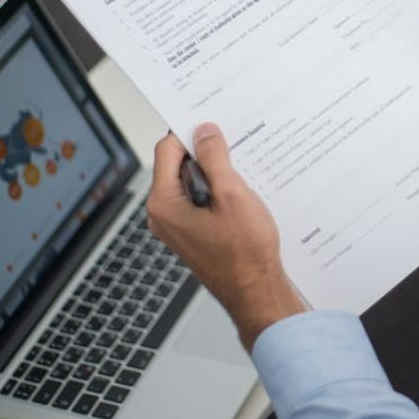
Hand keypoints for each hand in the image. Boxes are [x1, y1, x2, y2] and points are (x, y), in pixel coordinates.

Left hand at [146, 124, 305, 350]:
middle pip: (178, 164)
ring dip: (216, 175)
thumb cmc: (244, 253)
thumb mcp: (232, 195)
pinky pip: (200, 200)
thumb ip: (215, 158)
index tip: (216, 128)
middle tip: (236, 152)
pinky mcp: (192, 232)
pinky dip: (219, 193)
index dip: (192, 134)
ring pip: (192, 182)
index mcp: (164, 203)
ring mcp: (176, 225)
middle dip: (207, 155)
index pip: (167, 149)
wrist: (256, 291)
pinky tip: (241, 198)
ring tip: (242, 180)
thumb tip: (204, 131)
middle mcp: (163, 214)